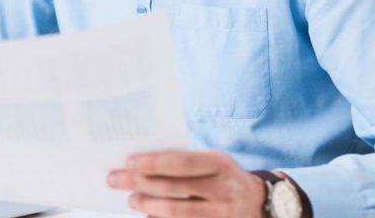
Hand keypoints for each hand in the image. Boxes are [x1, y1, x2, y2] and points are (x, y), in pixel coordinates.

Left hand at [107, 150, 265, 216]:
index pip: (182, 162)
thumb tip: (143, 164)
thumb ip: (186, 161)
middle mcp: (223, 190)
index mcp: (220, 164)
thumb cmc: (224, 176)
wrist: (259, 203)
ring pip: (176, 212)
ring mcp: (222, 214)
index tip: (129, 162)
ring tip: (131, 199)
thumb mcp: (214, 162)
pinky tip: (148, 215)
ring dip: (147, 205)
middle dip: (140, 183)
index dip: (154, 162)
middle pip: (174, 188)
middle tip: (115, 180)